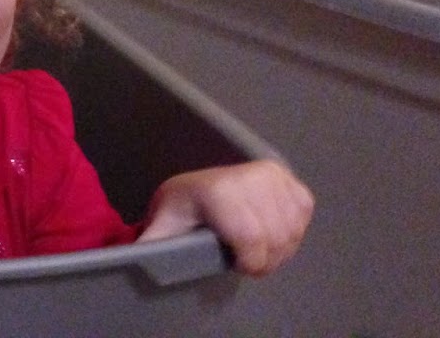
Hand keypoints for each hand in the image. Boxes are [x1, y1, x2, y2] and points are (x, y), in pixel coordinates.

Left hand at [137, 160, 313, 275]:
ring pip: (292, 231)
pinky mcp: (289, 178)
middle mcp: (249, 177)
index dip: (250, 262)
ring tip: (258, 246)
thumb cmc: (183, 208)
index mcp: (217, 190)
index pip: (250, 238)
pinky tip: (272, 228)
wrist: (202, 184)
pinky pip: (303, 213)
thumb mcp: (166, 225)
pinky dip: (292, 230)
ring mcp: (272, 175)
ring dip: (279, 248)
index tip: (240, 265)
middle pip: (275, 239)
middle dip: (264, 260)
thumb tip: (137, 261)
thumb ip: (156, 245)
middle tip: (247, 258)